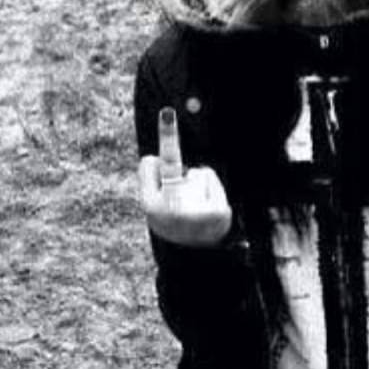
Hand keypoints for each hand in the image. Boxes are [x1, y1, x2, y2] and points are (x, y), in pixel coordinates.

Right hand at [138, 107, 231, 246]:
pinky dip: (211, 190)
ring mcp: (197, 211)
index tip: (167, 112)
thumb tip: (156, 158)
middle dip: (174, 159)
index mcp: (150, 206)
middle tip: (169, 123)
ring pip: (197, 172)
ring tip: (195, 208)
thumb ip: (151, 181)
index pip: (153, 164)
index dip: (163, 139)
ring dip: (196, 185)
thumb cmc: (171, 222)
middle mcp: (173, 208)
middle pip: (175, 165)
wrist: (194, 256)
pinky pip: (211, 179)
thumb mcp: (152, 205)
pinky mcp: (218, 213)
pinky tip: (208, 210)